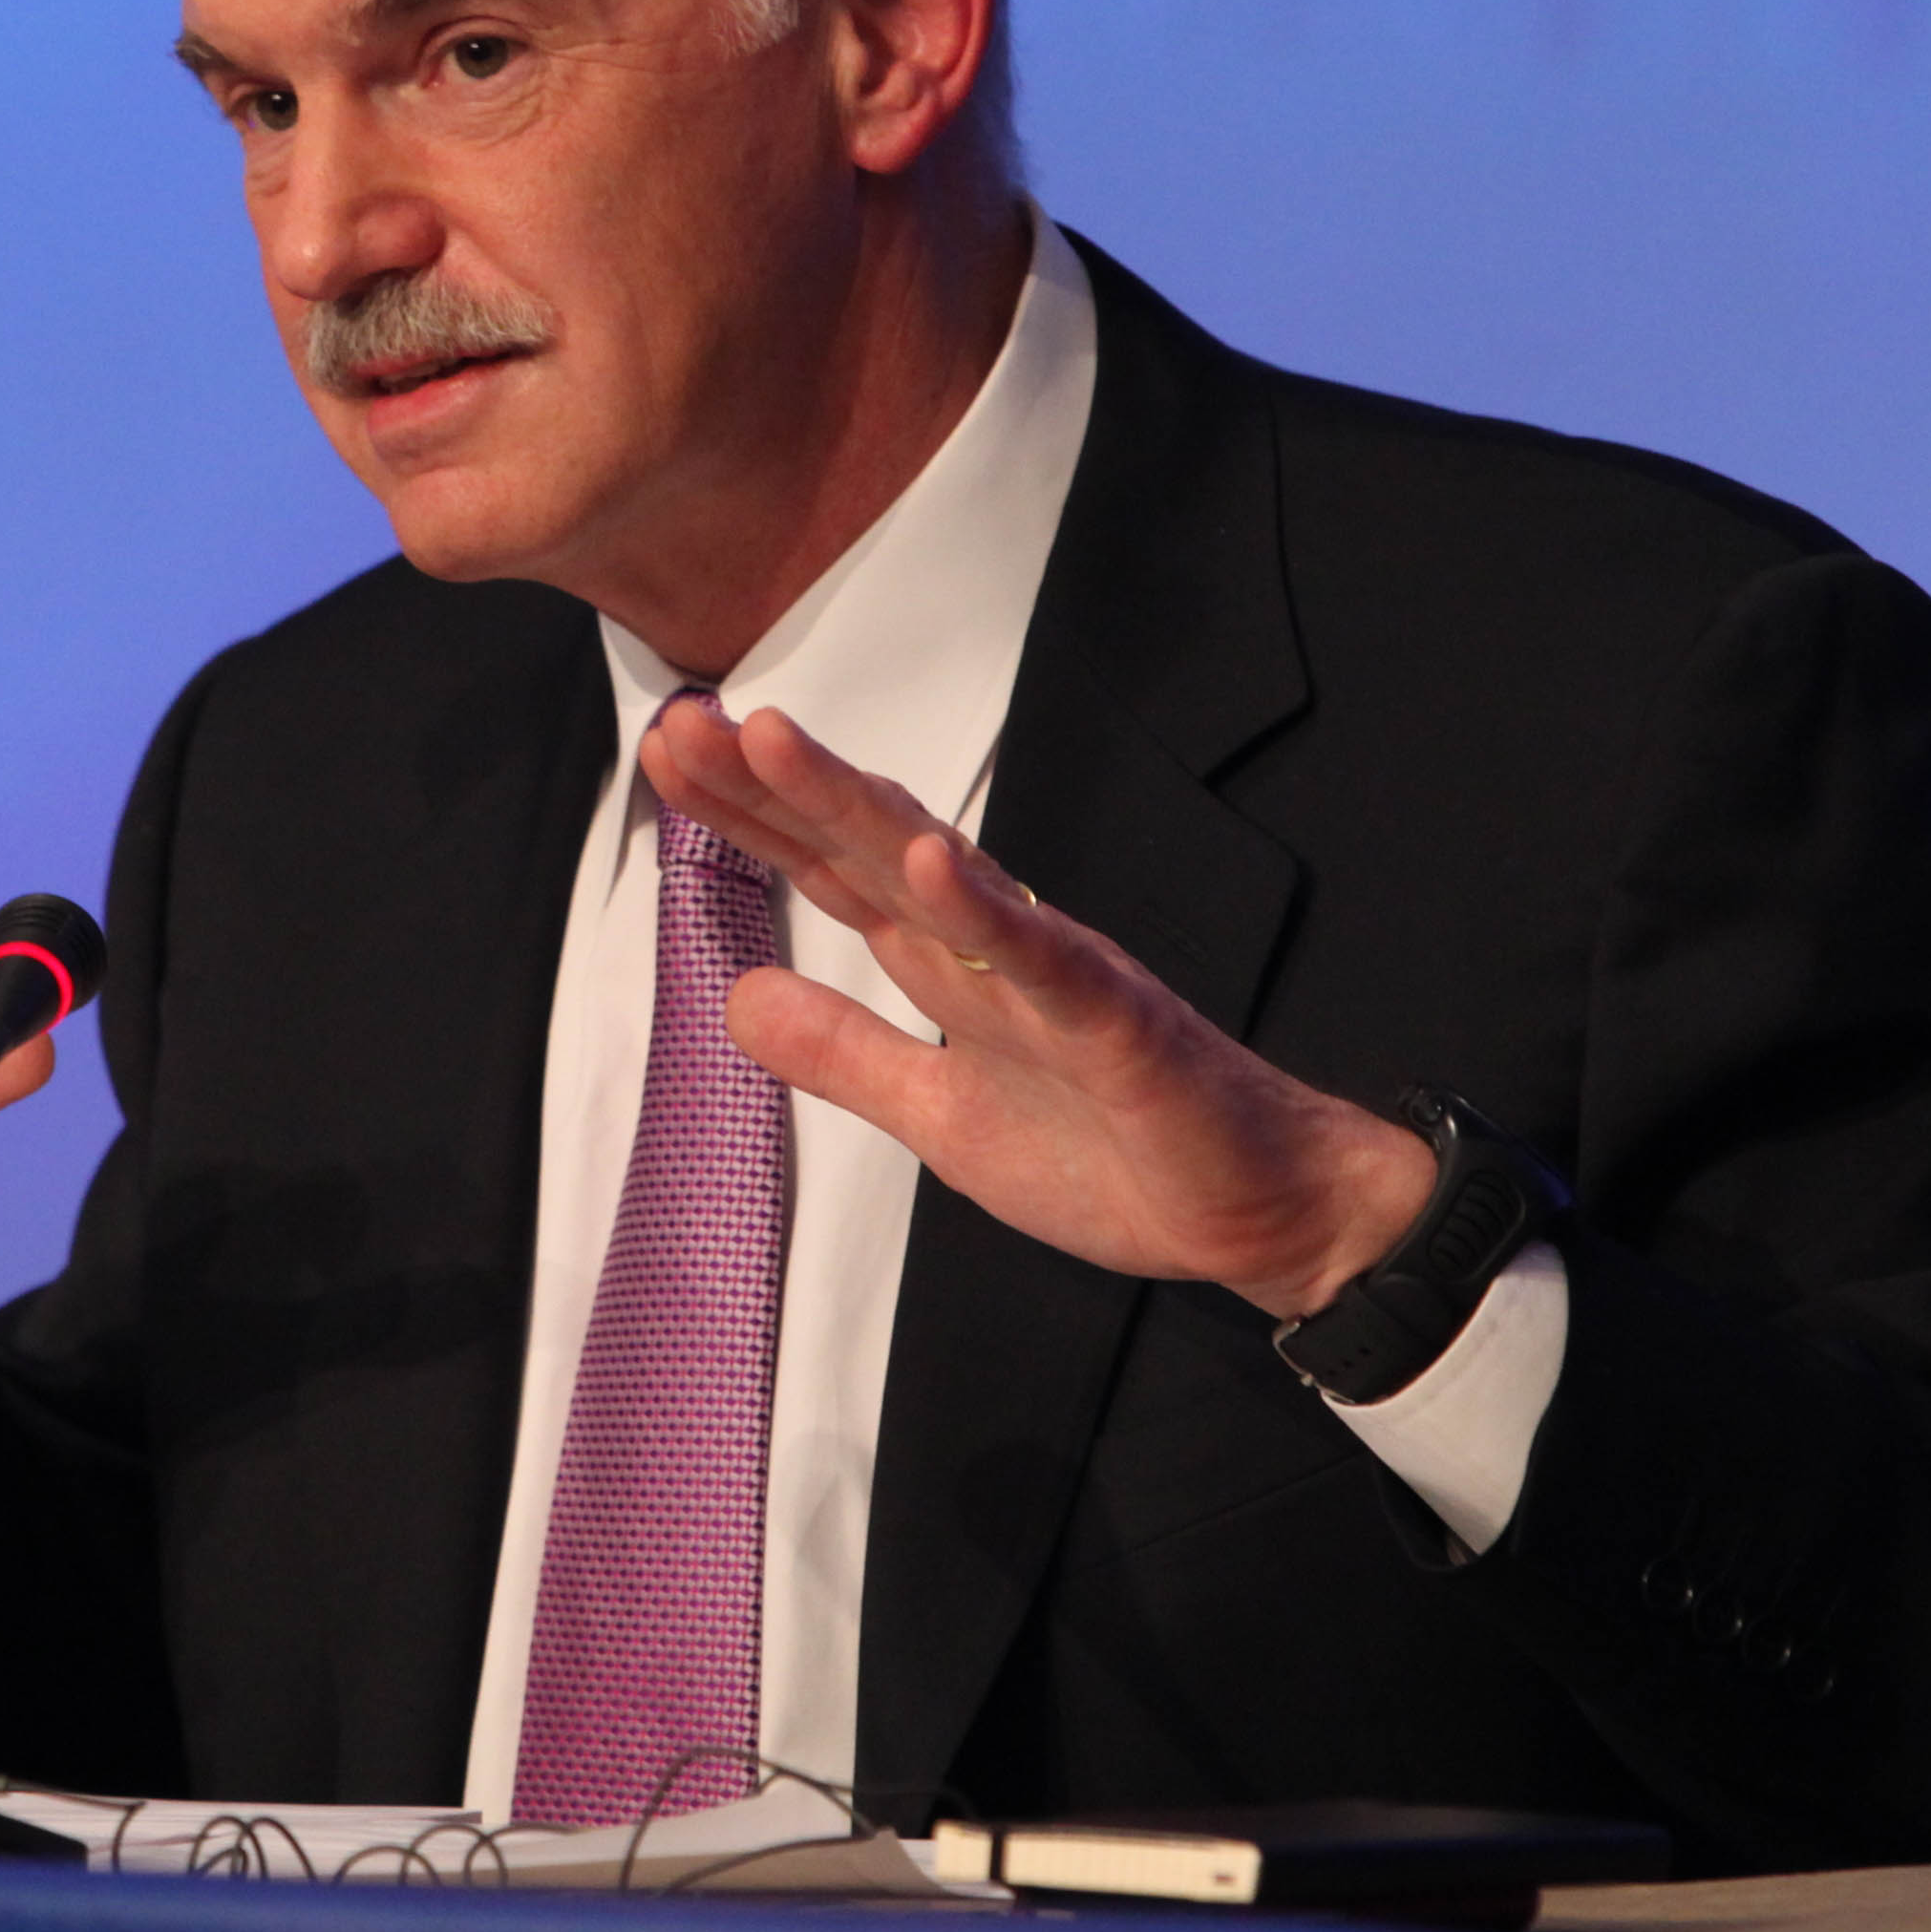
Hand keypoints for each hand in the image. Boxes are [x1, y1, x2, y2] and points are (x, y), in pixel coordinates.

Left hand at [638, 703, 1430, 1323]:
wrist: (1258, 1211)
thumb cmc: (1117, 1154)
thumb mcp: (939, 1118)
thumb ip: (846, 1054)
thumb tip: (739, 997)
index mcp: (953, 965)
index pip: (832, 874)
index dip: (751, 817)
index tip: (672, 755)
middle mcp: (995, 945)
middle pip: (866, 847)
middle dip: (775, 785)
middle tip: (688, 720)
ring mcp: (1055, 974)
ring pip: (942, 871)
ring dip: (856, 806)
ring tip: (775, 743)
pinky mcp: (1117, 1021)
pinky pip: (1046, 958)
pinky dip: (988, 908)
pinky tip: (932, 860)